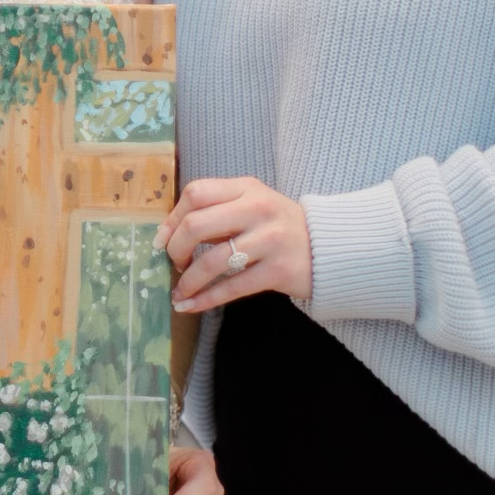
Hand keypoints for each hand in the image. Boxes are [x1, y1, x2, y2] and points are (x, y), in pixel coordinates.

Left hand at [156, 177, 312, 315]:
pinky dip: (204, 299)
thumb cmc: (280, 226)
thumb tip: (169, 234)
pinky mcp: (278, 271)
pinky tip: (189, 305)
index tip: (163, 240)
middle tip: (175, 264)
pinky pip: (231, 287)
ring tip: (180, 290)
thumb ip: (218, 211)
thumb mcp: (253, 204)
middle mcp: (258, 209)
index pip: (196, 193)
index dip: (172, 218)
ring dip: (188, 280)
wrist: (331, 247)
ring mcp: (270, 240)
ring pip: (212, 261)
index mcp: (247, 188)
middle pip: (197, 225)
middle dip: (176, 249)